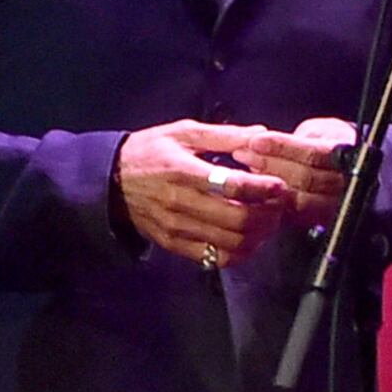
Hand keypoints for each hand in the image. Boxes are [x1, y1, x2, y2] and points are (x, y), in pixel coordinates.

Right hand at [117, 122, 291, 271]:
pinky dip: (239, 253)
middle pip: (238, 219)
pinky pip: (215, 259)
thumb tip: (261, 134)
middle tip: (278, 205)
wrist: (111, 182)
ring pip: (231, 243)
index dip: (263, 188)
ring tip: (268, 221)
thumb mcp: (183, 133)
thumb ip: (224, 135)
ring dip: (258, 235)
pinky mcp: (174, 245)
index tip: (279, 185)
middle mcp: (181, 203)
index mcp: (184, 171)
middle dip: (267, 214)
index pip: (233, 186)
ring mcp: (177, 228)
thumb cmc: (150, 152)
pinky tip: (248, 239)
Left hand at [221, 115, 360, 233]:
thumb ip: (299, 138)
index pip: (314, 154)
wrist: (348, 169)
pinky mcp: (319, 222)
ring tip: (245, 169)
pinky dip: (271, 203)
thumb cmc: (329, 145)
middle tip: (242, 153)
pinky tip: (254, 189)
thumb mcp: (319, 131)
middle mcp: (345, 185)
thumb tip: (264, 142)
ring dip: (267, 184)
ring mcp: (334, 207)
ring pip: (297, 199)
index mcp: (349, 156)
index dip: (282, 147)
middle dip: (269, 164)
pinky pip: (293, 216)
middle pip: (304, 178)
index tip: (256, 141)